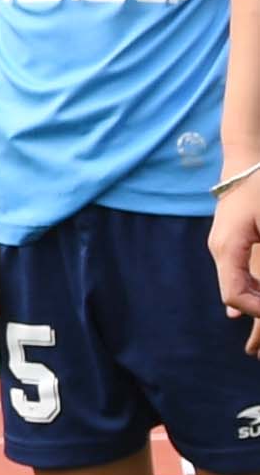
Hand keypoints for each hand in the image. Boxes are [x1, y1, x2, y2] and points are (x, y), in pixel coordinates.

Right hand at [218, 180, 259, 351]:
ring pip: (236, 287)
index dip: (259, 310)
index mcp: (228, 248)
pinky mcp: (230, 243)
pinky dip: (255, 288)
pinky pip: (239, 274)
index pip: (235, 294)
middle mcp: (220, 251)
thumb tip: (258, 290)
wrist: (244, 163)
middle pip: (234, 295)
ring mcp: (222, 247)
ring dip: (258, 300)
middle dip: (259, 311)